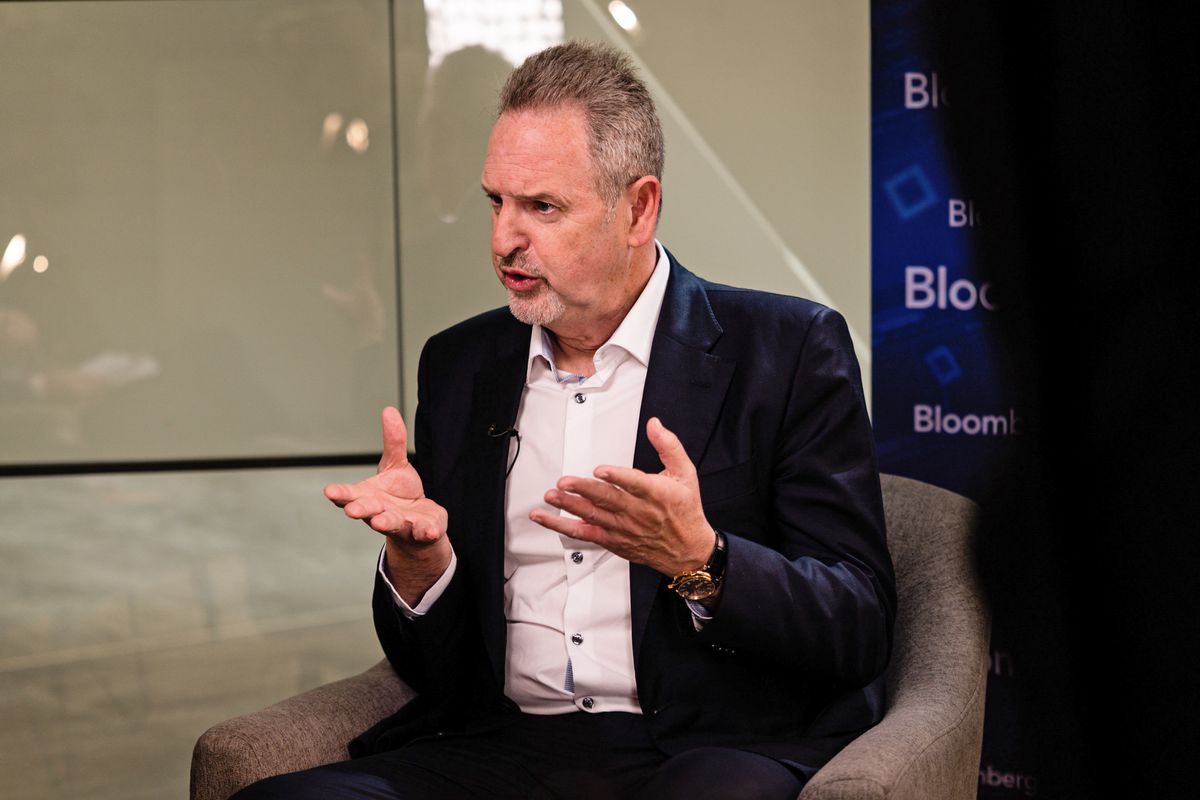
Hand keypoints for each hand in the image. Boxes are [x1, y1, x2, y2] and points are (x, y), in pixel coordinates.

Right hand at [324, 407, 449, 601]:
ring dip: (386, 523)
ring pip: (392, 524)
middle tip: (352, 510)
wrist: (420, 522)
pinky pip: (423, 532)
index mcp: (369, 496)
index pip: (351, 495)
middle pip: (368, 512)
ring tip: (381, 522)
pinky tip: (428, 530)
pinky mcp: (422, 531)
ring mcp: (401, 524)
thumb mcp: (396, 464)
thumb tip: (389, 410)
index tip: (329, 491)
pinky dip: (425, 532)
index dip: (340, 494)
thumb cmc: (400, 493)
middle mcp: (381, 513)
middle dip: (360, 510)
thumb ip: (393, 441)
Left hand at [530, 417, 714, 576]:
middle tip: (564, 482)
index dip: (617, 476)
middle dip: (584, 490)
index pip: (634, 484)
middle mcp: (637, 512)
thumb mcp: (685, 474)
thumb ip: (669, 446)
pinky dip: (564, 526)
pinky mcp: (612, 540)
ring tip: (551, 496)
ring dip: (569, 507)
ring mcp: (622, 528)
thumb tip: (654, 425)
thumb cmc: (685, 510)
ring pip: (592, 517)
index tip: (601, 470)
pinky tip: (547, 518)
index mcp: (655, 494)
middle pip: (607, 500)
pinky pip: (585, 533)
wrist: (687, 550)